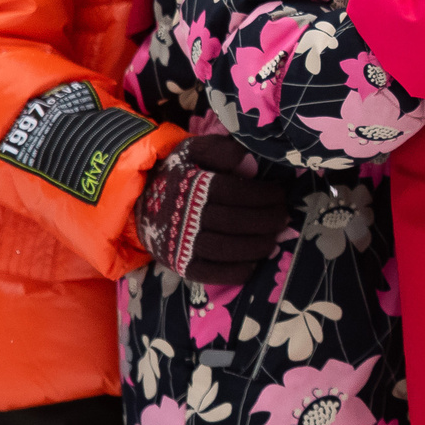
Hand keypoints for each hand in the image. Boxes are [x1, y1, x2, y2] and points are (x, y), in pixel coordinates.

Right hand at [135, 134, 285, 283]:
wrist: (140, 201)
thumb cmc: (178, 173)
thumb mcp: (194, 151)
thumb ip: (221, 151)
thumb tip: (249, 163)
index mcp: (190, 185)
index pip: (233, 192)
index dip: (262, 195)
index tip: (280, 195)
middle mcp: (184, 216)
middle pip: (233, 221)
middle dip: (265, 220)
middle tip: (284, 217)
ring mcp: (180, 243)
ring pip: (224, 248)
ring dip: (256, 246)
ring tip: (274, 239)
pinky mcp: (179, 264)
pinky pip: (210, 273)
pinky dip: (235, 272)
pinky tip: (253, 263)